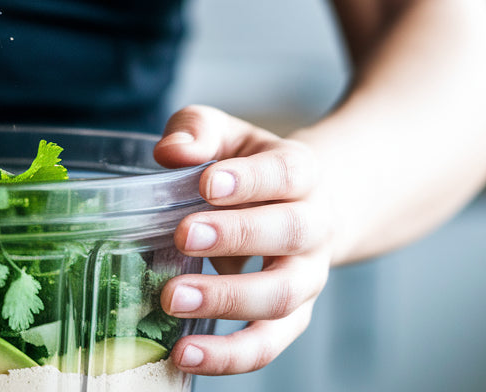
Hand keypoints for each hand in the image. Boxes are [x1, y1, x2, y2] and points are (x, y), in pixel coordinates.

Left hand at [152, 105, 334, 374]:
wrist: (301, 208)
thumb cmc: (248, 169)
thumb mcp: (227, 136)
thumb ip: (198, 130)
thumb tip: (171, 152)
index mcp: (302, 174)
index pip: (287, 173)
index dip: (251, 180)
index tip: (208, 183)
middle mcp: (314, 227)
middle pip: (292, 233)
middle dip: (238, 236)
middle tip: (184, 235)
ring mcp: (305, 278)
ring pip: (282, 296)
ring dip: (228, 300)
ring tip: (172, 299)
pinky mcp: (289, 319)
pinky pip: (268, 345)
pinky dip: (230, 356)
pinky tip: (185, 355)